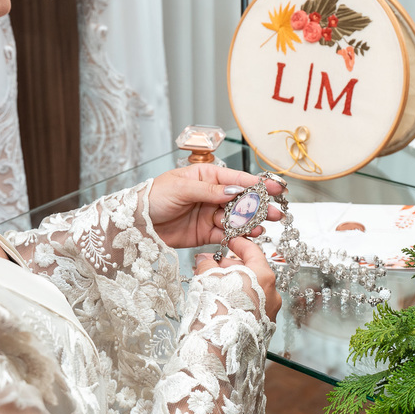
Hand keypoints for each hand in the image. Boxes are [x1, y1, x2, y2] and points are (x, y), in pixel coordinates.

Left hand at [147, 165, 284, 249]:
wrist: (136, 222)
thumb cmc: (155, 197)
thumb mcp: (181, 188)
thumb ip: (209, 190)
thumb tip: (235, 190)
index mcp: (206, 177)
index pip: (236, 179)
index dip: (257, 183)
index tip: (276, 188)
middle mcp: (211, 195)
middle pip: (241, 200)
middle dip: (260, 206)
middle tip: (278, 212)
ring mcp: (209, 215)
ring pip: (236, 219)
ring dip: (252, 222)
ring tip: (265, 226)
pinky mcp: (205, 233)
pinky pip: (226, 234)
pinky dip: (238, 236)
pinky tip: (250, 236)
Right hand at [193, 236, 281, 320]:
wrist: (219, 351)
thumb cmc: (215, 313)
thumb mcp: (207, 279)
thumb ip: (207, 265)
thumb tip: (205, 260)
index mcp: (263, 276)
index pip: (253, 251)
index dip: (238, 244)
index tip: (229, 241)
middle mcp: (272, 293)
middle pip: (253, 271)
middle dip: (232, 266)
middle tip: (212, 265)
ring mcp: (270, 312)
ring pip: (252, 290)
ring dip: (234, 285)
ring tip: (212, 286)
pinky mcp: (264, 328)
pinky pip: (252, 307)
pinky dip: (239, 301)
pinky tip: (222, 303)